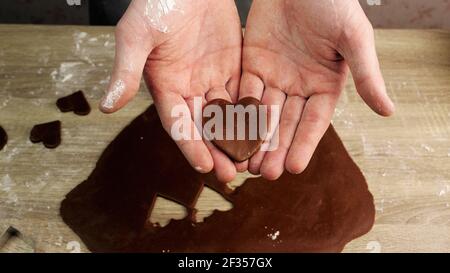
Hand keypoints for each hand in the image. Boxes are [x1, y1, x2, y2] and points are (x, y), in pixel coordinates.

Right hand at [99, 0, 242, 181]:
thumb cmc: (157, 3)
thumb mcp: (136, 35)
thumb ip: (126, 71)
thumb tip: (106, 106)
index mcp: (165, 86)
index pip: (178, 123)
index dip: (190, 145)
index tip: (203, 166)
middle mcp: (189, 87)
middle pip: (204, 126)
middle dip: (217, 150)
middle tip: (232, 174)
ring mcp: (212, 78)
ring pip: (227, 114)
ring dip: (238, 137)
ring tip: (251, 159)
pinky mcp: (233, 65)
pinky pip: (244, 93)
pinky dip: (252, 111)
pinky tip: (263, 129)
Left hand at [240, 0, 394, 179]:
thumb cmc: (333, 3)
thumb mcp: (353, 38)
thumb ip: (367, 75)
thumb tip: (389, 111)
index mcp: (325, 85)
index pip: (314, 122)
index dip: (305, 144)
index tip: (294, 167)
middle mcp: (299, 87)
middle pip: (287, 123)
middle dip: (276, 148)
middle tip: (265, 174)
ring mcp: (275, 77)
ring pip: (263, 113)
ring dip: (254, 137)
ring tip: (246, 162)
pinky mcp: (253, 65)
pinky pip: (244, 91)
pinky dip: (238, 111)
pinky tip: (230, 131)